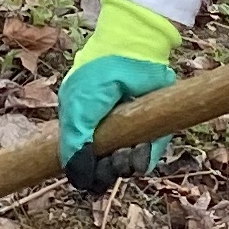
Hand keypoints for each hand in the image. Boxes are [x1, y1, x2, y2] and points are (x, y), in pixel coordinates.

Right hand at [57, 0, 179, 194]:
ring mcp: (130, 132)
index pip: (83, 162)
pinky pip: (149, 155)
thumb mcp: (78, 109)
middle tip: (111, 161)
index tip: (89, 176)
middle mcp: (107, 132)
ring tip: (124, 155)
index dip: (86, 172)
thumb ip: (75, 144)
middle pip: (106, 168)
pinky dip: (144, 157)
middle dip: (107, 170)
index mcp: (84, 127)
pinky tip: (138, 153)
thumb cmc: (97, 76)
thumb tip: (77, 177)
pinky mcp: (153, 130)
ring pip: (127, 165)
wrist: (131, 50)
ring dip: (124, 165)